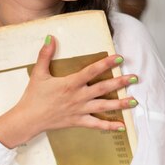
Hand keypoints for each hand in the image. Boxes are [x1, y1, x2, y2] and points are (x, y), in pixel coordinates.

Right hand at [0, 35, 137, 147]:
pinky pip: (96, 124)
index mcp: (70, 83)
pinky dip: (109, 126)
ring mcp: (79, 110)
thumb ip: (45, 55)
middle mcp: (78, 97)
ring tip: (135, 101)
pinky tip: (122, 126)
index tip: (119, 57)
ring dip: (120, 104)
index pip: (91, 71)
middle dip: (120, 83)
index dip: (106, 64)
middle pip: (103, 89)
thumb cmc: (33, 96)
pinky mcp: (78, 121)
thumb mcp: (38, 73)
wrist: (28, 119)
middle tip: (135, 78)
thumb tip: (50, 37)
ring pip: (104, 107)